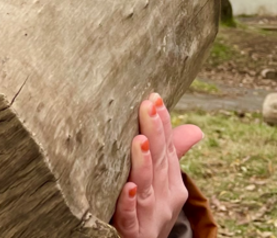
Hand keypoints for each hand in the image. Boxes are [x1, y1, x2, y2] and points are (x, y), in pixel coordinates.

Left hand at [112, 93, 203, 237]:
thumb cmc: (149, 209)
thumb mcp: (162, 182)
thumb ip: (172, 154)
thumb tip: (195, 128)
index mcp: (170, 182)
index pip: (168, 148)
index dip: (162, 124)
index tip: (154, 97)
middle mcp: (163, 197)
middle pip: (159, 162)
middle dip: (154, 133)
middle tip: (147, 106)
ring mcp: (149, 215)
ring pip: (145, 187)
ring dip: (143, 164)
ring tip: (139, 140)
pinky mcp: (132, 232)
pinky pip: (129, 217)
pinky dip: (127, 202)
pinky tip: (125, 188)